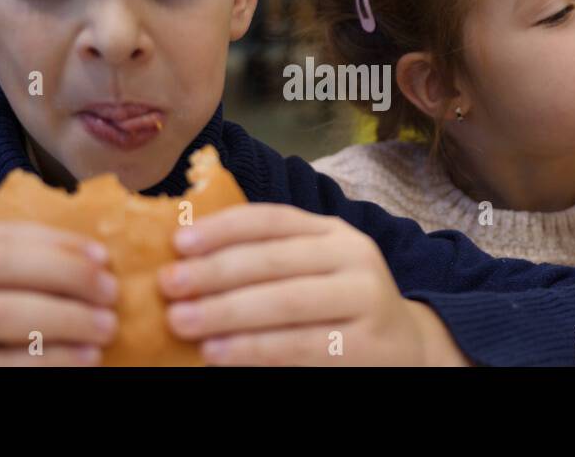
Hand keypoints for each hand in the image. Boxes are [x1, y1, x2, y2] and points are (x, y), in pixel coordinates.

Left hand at [157, 204, 470, 365]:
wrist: (405, 349)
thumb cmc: (338, 306)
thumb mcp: (314, 268)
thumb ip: (268, 257)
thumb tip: (186, 254)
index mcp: (333, 232)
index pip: (273, 220)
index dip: (223, 228)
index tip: (176, 242)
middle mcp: (354, 258)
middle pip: (275, 260)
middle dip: (216, 272)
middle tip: (169, 285)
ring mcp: (366, 301)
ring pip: (286, 303)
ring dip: (228, 313)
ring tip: (182, 322)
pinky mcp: (365, 347)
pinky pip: (301, 347)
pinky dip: (255, 350)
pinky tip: (219, 354)